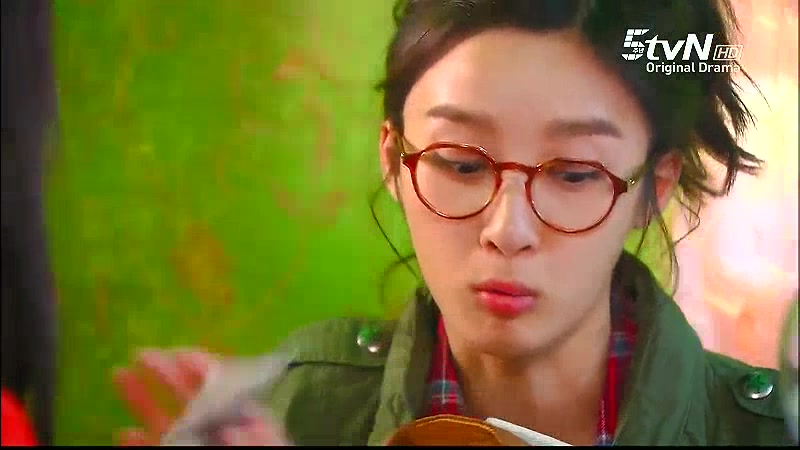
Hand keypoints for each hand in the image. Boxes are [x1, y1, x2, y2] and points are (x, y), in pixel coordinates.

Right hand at [112, 349, 290, 445]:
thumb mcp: (272, 449)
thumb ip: (260, 439)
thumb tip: (237, 426)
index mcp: (246, 422)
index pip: (224, 386)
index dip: (202, 367)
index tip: (178, 353)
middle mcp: (219, 432)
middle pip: (190, 398)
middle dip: (165, 374)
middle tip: (141, 354)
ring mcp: (198, 448)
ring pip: (167, 423)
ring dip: (142, 400)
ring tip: (120, 376)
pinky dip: (139, 445)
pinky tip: (122, 434)